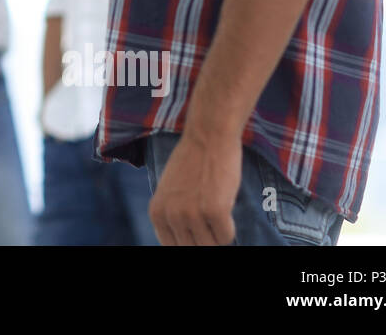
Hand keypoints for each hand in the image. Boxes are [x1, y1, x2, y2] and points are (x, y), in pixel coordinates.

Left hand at [147, 130, 241, 244]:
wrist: (208, 136)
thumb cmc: (193, 161)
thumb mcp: (171, 190)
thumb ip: (172, 215)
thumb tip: (185, 241)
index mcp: (157, 213)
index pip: (172, 247)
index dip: (189, 242)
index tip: (198, 235)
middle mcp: (171, 216)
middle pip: (192, 249)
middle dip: (204, 239)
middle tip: (211, 222)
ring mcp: (192, 215)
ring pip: (210, 246)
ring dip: (217, 233)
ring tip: (216, 210)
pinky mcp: (214, 211)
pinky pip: (226, 237)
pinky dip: (229, 228)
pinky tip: (225, 205)